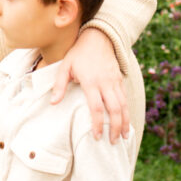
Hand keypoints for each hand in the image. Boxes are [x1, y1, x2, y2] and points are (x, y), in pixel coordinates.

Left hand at [51, 28, 127, 142]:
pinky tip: (126, 122)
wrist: (98, 37)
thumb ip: (59, 85)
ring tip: (124, 137)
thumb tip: (53, 103)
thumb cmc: (79, 54)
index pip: (96, 107)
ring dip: (124, 122)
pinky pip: (125, 98)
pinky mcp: (120, 79)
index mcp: (91, 81)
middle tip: (113, 142)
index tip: (96, 136)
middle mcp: (106, 83)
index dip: (97, 123)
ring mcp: (115, 81)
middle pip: (114, 109)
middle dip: (115, 128)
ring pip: (123, 105)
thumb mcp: (65, 66)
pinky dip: (127, 112)